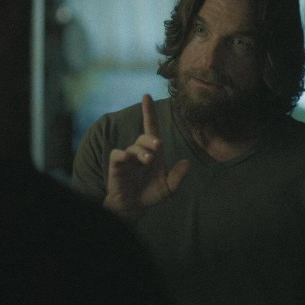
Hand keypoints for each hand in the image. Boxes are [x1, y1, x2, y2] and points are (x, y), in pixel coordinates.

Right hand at [104, 94, 189, 219]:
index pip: (151, 128)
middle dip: (152, 139)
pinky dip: (122, 154)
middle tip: (159, 146)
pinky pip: (117, 155)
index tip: (147, 96)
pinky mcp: (116, 167)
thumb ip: (178, 177)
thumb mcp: (169, 188)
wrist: (134, 208)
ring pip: (134, 147)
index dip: (149, 113)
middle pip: (145, 137)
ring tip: (148, 160)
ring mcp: (127, 159)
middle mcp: (140, 152)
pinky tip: (128, 158)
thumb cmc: (150, 194)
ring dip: (142, 152)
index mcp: (153, 153)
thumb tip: (187, 163)